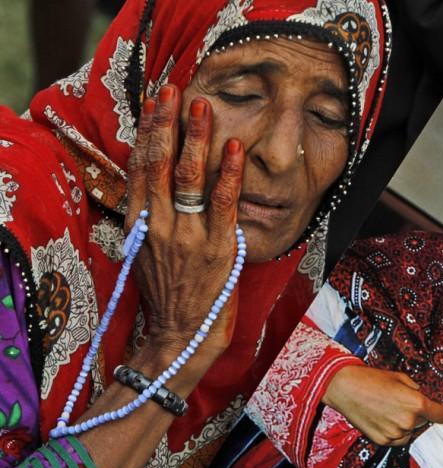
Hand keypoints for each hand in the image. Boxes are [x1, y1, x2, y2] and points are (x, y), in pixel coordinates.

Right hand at [125, 84, 244, 372]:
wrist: (180, 335)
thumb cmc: (167, 294)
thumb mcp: (145, 253)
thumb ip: (150, 218)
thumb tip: (154, 183)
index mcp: (139, 224)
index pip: (140, 168)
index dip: (148, 132)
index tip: (154, 103)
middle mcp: (159, 225)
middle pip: (160, 163)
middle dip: (167, 123)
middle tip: (175, 89)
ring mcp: (188, 235)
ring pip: (189, 177)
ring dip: (196, 138)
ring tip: (202, 106)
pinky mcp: (218, 247)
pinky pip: (224, 202)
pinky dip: (229, 173)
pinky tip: (235, 146)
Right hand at [322, 365, 442, 445]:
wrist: (345, 388)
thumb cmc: (372, 379)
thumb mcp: (400, 377)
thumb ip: (416, 389)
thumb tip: (423, 396)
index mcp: (416, 404)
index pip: (441, 415)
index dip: (441, 411)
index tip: (438, 408)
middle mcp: (408, 422)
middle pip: (424, 422)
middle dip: (419, 414)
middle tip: (404, 403)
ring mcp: (395, 434)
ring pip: (410, 431)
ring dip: (406, 424)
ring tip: (390, 409)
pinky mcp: (383, 441)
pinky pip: (397, 439)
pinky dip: (395, 431)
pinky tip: (384, 418)